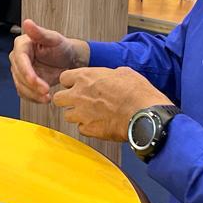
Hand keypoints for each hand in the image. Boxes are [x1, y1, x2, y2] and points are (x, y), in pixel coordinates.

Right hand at [9, 19, 89, 102]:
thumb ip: (40, 33)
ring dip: (33, 94)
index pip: (20, 60)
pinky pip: (25, 93)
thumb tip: (27, 22)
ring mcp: (20, 71)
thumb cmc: (62, 47)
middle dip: (32, 85)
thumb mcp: (54, 39)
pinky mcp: (24, 83)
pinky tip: (45, 99)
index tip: (34, 81)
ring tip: (47, 97)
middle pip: (19, 75)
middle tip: (46, 91)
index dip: (26, 72)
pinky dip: (34, 98)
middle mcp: (17, 58)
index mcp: (22, 45)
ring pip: (21, 86)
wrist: (68, 60)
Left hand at [53, 67, 172, 140]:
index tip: (77, 85)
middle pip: (58, 99)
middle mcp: (79, 95)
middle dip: (67, 100)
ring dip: (77, 115)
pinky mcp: (89, 129)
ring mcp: (82, 114)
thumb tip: (109, 77)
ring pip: (67, 116)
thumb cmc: (136, 92)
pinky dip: (88, 127)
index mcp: (85, 77)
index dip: (70, 82)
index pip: (63, 78)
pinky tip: (99, 124)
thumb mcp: (123, 73)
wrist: (144, 114)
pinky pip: (81, 129)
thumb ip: (108, 75)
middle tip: (78, 101)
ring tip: (91, 114)